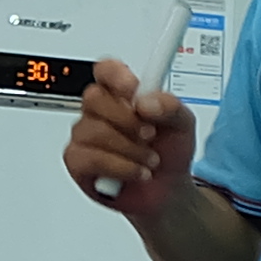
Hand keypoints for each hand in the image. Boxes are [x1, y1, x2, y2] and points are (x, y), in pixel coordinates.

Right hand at [65, 60, 194, 214]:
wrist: (168, 190)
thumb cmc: (169, 152)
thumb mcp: (183, 125)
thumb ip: (170, 106)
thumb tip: (146, 102)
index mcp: (122, 95)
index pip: (105, 70)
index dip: (115, 75)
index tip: (134, 88)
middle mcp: (100, 112)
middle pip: (93, 98)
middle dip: (128, 120)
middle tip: (150, 134)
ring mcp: (85, 136)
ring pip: (94, 131)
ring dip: (131, 150)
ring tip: (150, 160)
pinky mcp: (78, 162)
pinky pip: (90, 159)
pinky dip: (120, 167)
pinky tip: (136, 172)